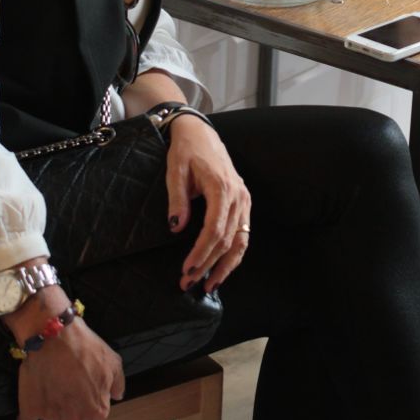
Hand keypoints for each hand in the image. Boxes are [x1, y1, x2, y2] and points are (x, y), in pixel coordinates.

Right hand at [16, 318, 124, 419]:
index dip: (90, 396)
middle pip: (72, 417)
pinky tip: (32, 405)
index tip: (83, 384)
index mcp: (96, 411)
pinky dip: (28, 418)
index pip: (95, 412)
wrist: (54, 336)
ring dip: (51, 406)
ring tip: (51, 383)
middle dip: (71, 404)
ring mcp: (50, 417)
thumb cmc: (85, 348)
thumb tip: (116, 396)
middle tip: (67, 382)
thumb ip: (118, 383)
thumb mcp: (112, 361)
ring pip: (51, 418)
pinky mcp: (29, 411)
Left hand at [165, 115, 251, 291]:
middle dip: (208, 265)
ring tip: (209, 286)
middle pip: (227, 240)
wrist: (201, 133)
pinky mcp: (243, 203)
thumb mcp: (175, 171)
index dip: (201, 253)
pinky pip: (243, 234)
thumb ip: (177, 200)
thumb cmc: (187, 151)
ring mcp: (244, 200)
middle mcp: (238, 196)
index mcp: (221, 187)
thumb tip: (177, 228)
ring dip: (225, 266)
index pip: (214, 229)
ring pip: (240, 241)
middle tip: (188, 283)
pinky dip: (234, 255)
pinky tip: (222, 269)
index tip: (187, 270)